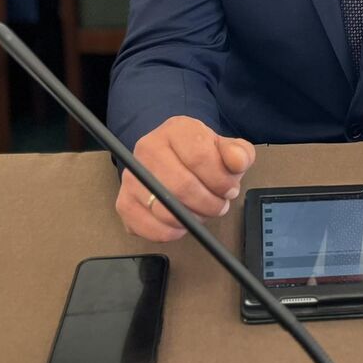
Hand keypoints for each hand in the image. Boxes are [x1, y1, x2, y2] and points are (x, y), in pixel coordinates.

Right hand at [115, 116, 255, 241]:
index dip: (221, 180)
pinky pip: (148, 227)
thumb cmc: (202, 156)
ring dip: (192, 219)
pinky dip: (170, 232)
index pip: (200, 157)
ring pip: (165, 209)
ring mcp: (132, 176)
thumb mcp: (226, 149)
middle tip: (219, 206)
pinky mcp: (124, 202)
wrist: (175, 160)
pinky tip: (182, 223)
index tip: (230, 189)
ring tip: (202, 212)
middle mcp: (147, 148)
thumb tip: (237, 162)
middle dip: (209, 203)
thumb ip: (238, 153)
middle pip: (182, 186)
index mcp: (176, 129)